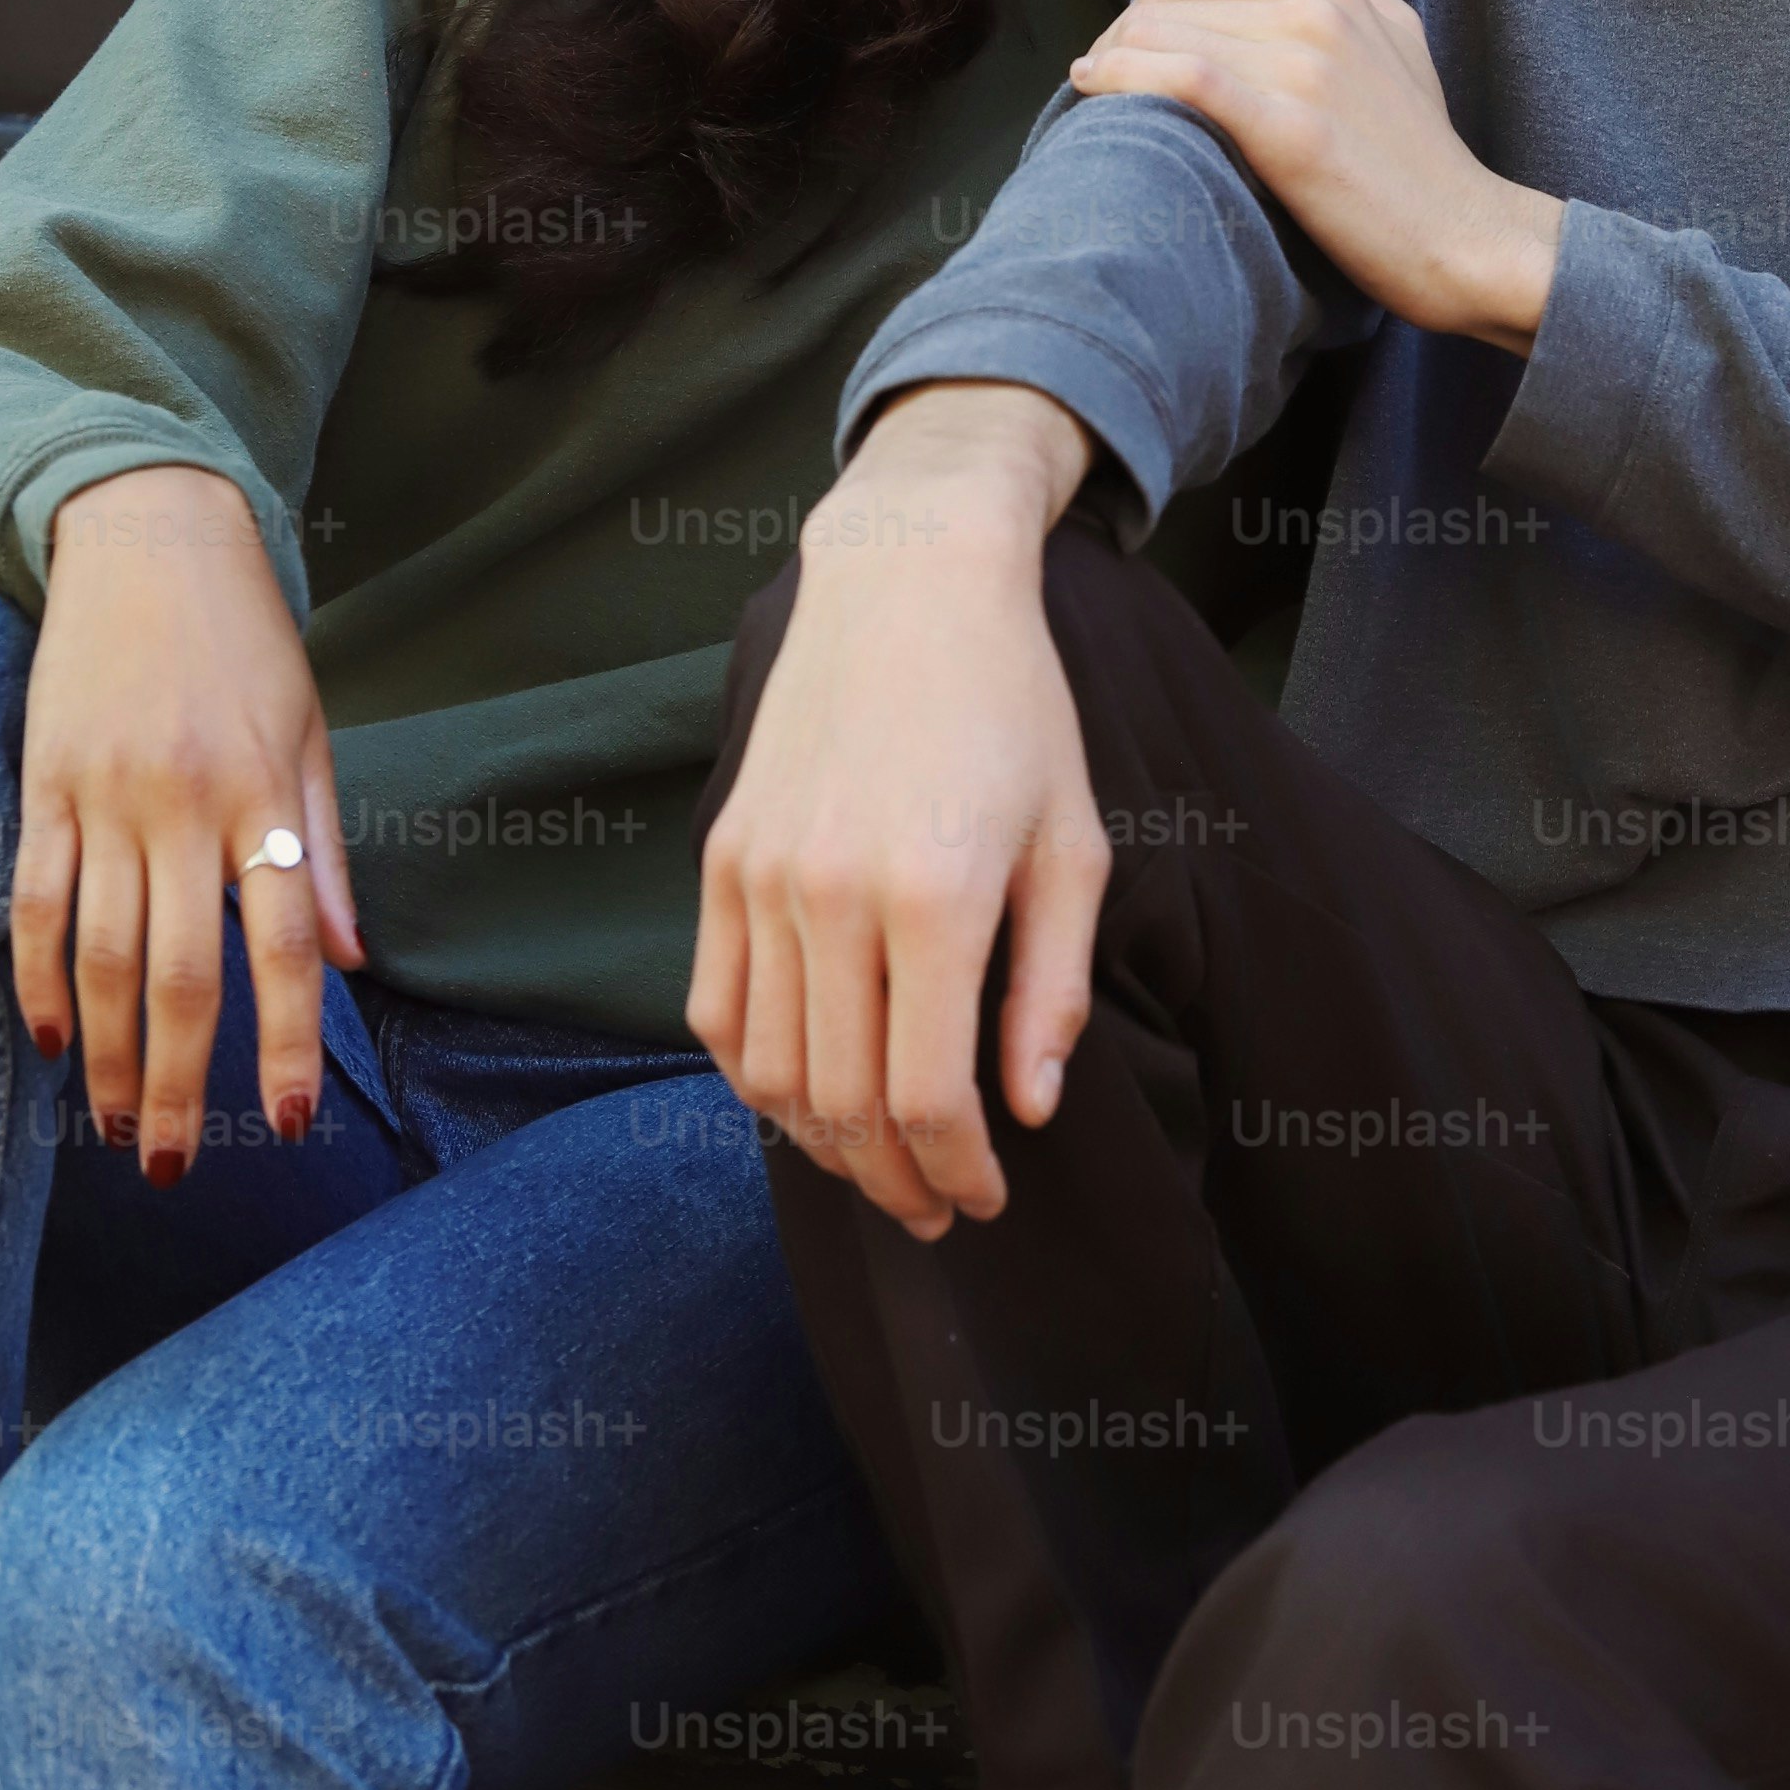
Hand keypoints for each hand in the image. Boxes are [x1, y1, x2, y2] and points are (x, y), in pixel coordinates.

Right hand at [13, 463, 363, 1178]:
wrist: (150, 541)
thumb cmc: (246, 644)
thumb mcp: (309, 734)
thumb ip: (323, 853)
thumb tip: (348, 962)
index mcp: (264, 794)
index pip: (280, 947)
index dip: (284, 1042)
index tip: (284, 1123)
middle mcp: (184, 805)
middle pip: (176, 976)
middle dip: (174, 1086)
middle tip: (169, 1168)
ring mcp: (106, 797)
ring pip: (99, 956)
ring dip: (104, 1056)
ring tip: (111, 1125)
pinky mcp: (44, 787)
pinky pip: (37, 902)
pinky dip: (40, 979)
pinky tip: (53, 1039)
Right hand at [687, 385, 1101, 1238]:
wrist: (909, 582)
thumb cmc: (1014, 708)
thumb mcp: (1074, 844)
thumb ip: (1051, 987)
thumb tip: (1028, 1107)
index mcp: (937, 896)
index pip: (927, 1097)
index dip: (957, 1172)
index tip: (988, 1197)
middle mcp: (834, 895)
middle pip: (842, 1103)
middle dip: (893, 1179)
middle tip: (935, 1207)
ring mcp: (763, 877)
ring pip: (769, 1073)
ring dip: (823, 1146)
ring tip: (876, 1166)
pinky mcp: (721, 858)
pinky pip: (715, 1009)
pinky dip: (752, 1076)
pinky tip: (804, 1096)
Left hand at [1070, 0, 1562, 351]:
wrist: (1461, 234)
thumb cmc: (1417, 145)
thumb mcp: (1394, 30)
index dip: (1147, 15)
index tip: (1125, 53)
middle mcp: (1316, 9)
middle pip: (1168, 0)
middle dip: (1120, 36)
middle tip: (1098, 77)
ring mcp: (1303, 66)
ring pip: (1164, 33)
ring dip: (1109, 59)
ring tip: (1092, 91)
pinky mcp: (1289, 128)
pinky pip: (1183, 78)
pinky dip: (1124, 77)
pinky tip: (1094, 91)